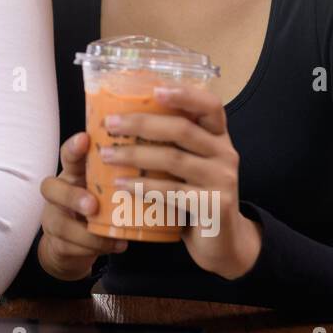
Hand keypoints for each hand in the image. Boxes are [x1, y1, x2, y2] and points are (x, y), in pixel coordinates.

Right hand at [36, 132, 129, 281]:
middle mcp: (59, 193)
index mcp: (73, 174)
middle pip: (51, 188)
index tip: (85, 139)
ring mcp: (54, 219)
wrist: (71, 244)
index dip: (73, 147)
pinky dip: (95, 248)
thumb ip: (123, 174)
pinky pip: (70, 247)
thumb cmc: (96, 205)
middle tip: (92, 205)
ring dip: (86, 232)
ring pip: (59, 223)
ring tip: (114, 237)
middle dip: (72, 197)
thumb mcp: (105, 186)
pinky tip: (116, 246)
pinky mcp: (57, 243)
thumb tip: (163, 160)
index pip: (67, 155)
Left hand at [99, 84, 262, 279]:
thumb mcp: (189, 165)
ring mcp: (222, 180)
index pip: (211, 106)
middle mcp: (225, 153)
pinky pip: (172, 192)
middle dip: (142, 124)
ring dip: (135, 154)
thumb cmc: (195, 195)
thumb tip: (121, 120)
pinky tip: (121, 183)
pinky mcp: (214, 205)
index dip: (185, 94)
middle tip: (110, 125)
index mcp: (219, 137)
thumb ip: (171, 144)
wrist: (222, 242)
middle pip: (183, 129)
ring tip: (106, 155)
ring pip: (174, 159)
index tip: (155, 90)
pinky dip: (143, 186)